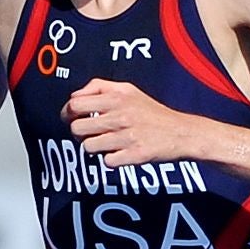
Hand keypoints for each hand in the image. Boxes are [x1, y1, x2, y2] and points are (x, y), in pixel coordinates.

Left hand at [63, 80, 201, 169]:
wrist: (181, 132)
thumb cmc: (152, 112)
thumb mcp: (129, 90)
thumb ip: (100, 87)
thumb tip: (75, 96)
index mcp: (116, 98)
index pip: (75, 104)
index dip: (68, 113)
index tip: (72, 118)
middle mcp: (120, 116)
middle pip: (77, 128)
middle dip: (78, 133)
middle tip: (88, 133)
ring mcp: (127, 137)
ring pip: (88, 147)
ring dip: (94, 147)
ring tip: (105, 144)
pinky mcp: (134, 155)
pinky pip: (106, 161)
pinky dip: (110, 160)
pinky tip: (119, 153)